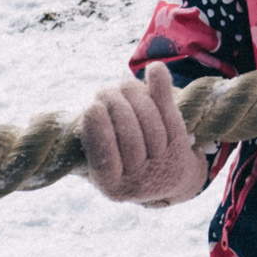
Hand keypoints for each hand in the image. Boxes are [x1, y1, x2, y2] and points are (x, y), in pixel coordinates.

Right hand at [80, 63, 209, 206]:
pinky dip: (161, 88)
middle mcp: (141, 181)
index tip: (92, 107)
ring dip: (135, 94)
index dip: (100, 131)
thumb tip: (75, 113)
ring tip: (124, 86)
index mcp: (112, 187)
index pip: (105, 158)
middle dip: (116, 105)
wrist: (162, 178)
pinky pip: (171, 112)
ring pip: (150, 120)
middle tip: (105, 92)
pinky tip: (154, 70)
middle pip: (129, 134)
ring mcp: (165, 164)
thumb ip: (86, 140)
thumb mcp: (95, 162)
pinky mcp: (181, 146)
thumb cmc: (117, 162)